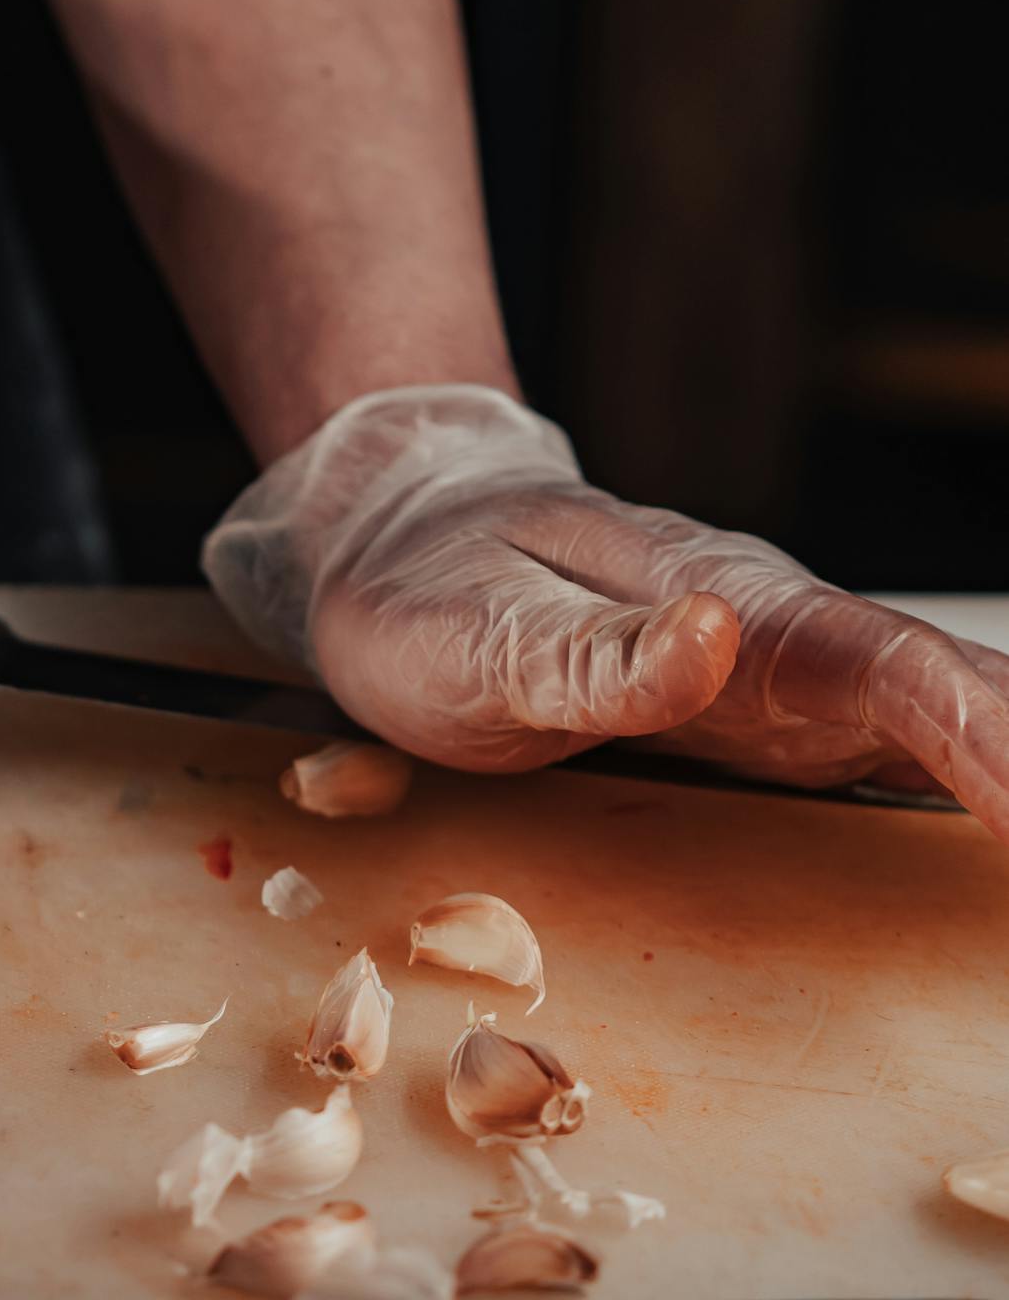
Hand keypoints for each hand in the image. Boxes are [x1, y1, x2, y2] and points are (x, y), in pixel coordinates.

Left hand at [204, 385, 1008, 841]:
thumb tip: (720, 642)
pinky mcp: (756, 715)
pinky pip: (884, 746)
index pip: (877, 663)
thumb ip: (594, 655)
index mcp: (717, 597)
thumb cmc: (429, 585)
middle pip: (939, 686)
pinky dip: (965, 777)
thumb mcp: (479, 632)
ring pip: (929, 714)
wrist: (399, 535)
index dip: (973, 732)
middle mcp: (770, 629)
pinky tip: (1003, 812)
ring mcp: (773, 673)